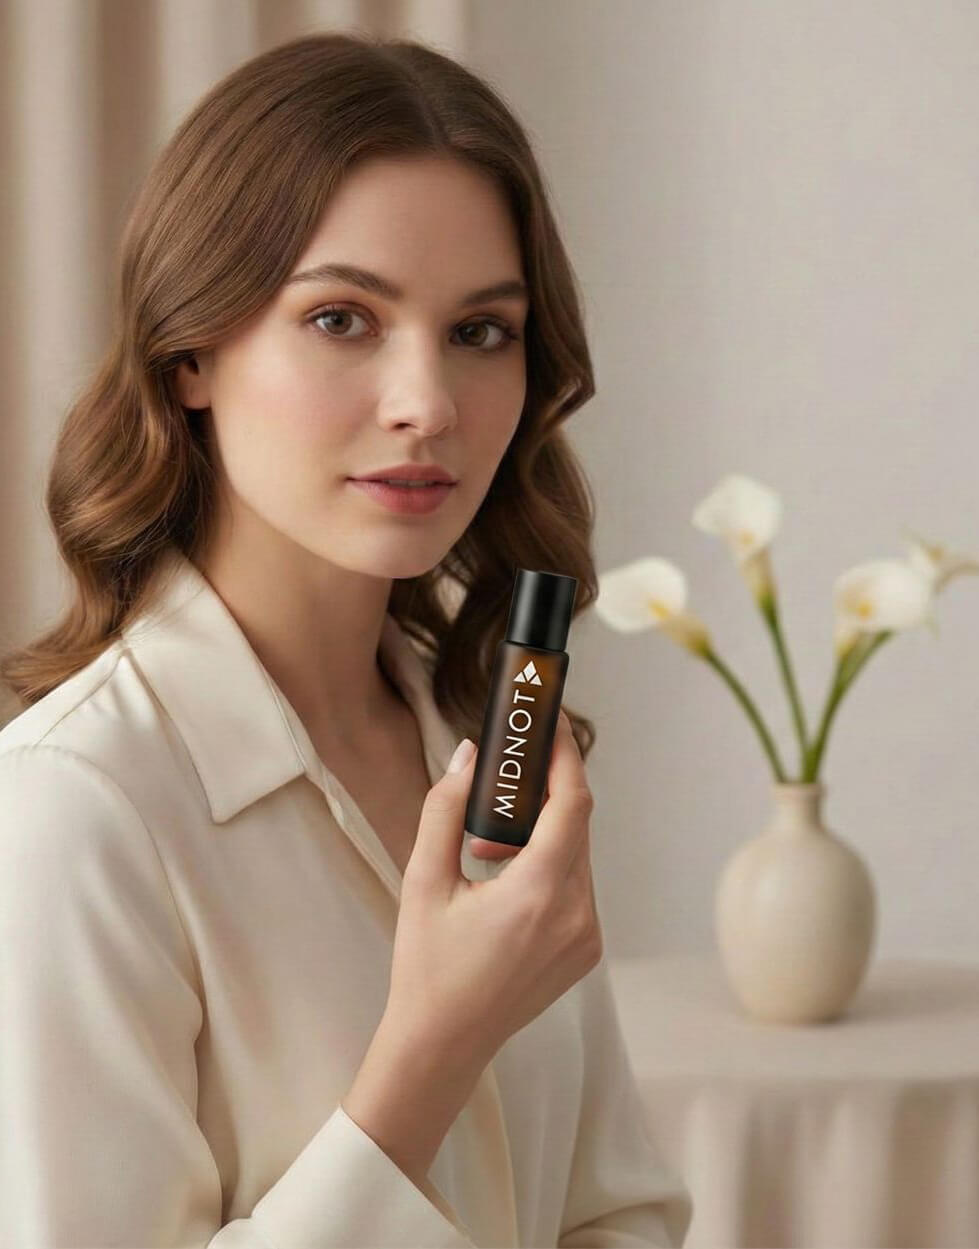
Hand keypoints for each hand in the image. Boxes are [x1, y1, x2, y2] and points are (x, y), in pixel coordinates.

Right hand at [385, 708, 601, 1063]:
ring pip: (578, 855)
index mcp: (538, 894)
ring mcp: (587, 936)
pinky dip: (550, 866)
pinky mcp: (586, 950)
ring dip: (544, 833)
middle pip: (577, 826)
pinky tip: (506, 875)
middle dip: (545, 793)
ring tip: (487, 845)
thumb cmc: (425, 966)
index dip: (567, 757)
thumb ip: (445, 809)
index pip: (573, 804)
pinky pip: (578, 886)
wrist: (442, 1045)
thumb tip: (469, 755)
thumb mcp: (423, 880)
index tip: (552, 724)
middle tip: (507, 773)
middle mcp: (576, 914)